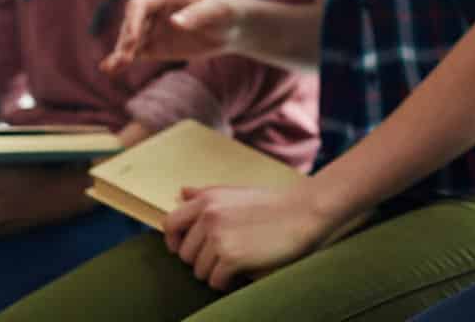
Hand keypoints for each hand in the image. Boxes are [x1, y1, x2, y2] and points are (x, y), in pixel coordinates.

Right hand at [102, 0, 243, 76]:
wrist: (232, 28)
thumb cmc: (226, 13)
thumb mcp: (217, 11)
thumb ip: (197, 15)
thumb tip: (174, 22)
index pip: (141, 4)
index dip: (134, 20)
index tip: (132, 39)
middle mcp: (154, 7)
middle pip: (131, 21)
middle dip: (127, 39)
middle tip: (126, 58)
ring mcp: (152, 25)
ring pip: (129, 38)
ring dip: (121, 51)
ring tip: (114, 67)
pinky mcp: (153, 44)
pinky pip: (134, 51)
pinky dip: (122, 59)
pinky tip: (109, 69)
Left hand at [163, 181, 335, 289]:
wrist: (304, 211)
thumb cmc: (273, 204)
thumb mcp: (236, 192)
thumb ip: (206, 195)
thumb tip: (181, 193)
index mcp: (207, 199)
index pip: (169, 224)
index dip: (174, 241)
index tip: (187, 249)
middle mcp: (208, 216)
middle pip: (185, 254)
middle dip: (202, 260)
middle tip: (225, 257)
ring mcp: (219, 236)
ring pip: (199, 271)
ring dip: (216, 272)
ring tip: (237, 262)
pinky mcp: (232, 257)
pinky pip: (215, 281)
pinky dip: (227, 281)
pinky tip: (243, 270)